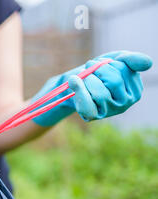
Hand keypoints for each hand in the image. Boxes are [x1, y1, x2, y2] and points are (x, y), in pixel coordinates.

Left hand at [32, 51, 152, 125]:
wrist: (74, 82)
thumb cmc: (96, 72)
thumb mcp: (114, 60)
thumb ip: (131, 60)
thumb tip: (148, 63)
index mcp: (135, 89)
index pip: (125, 70)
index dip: (109, 63)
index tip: (99, 63)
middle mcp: (125, 103)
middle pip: (114, 81)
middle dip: (97, 70)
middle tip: (89, 66)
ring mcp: (109, 111)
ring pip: (100, 92)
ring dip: (87, 78)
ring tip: (82, 75)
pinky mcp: (93, 116)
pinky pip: (88, 106)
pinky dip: (79, 91)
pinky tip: (73, 81)